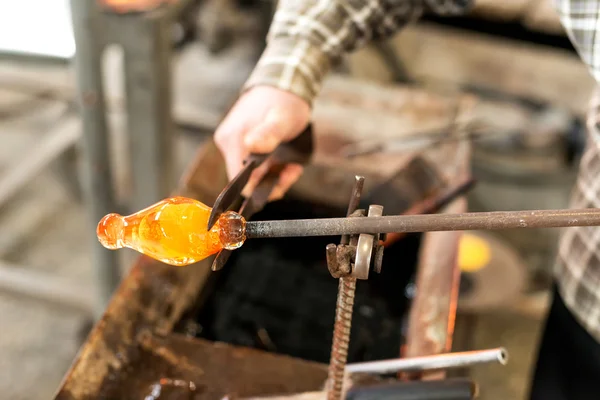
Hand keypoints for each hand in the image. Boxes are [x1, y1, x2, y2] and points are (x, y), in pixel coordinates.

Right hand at [214, 86, 310, 200]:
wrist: (284, 85)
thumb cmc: (284, 101)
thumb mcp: (281, 118)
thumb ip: (268, 134)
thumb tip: (251, 146)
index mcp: (233, 140)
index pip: (237, 180)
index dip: (260, 187)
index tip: (283, 178)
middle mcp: (229, 144)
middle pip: (246, 180)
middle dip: (272, 182)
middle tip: (292, 171)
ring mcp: (235, 145)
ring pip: (253, 176)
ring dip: (275, 176)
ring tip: (292, 167)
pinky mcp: (244, 146)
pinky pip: (256, 167)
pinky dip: (273, 170)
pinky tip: (287, 163)